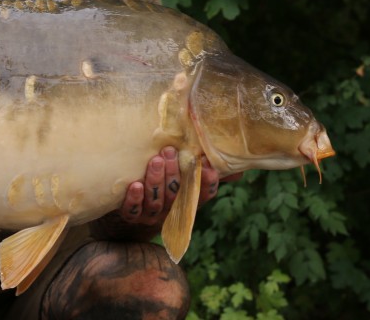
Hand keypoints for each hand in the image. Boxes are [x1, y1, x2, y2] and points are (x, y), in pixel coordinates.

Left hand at [118, 147, 233, 226]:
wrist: (131, 217)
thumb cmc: (164, 190)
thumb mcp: (186, 181)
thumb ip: (208, 172)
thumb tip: (239, 167)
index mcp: (186, 201)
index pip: (203, 195)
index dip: (208, 183)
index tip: (209, 166)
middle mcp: (171, 211)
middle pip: (176, 195)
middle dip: (174, 173)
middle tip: (170, 151)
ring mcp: (151, 216)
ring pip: (156, 202)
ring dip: (156, 181)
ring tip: (155, 161)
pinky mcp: (130, 217)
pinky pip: (133, 211)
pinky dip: (135, 198)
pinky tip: (136, 184)